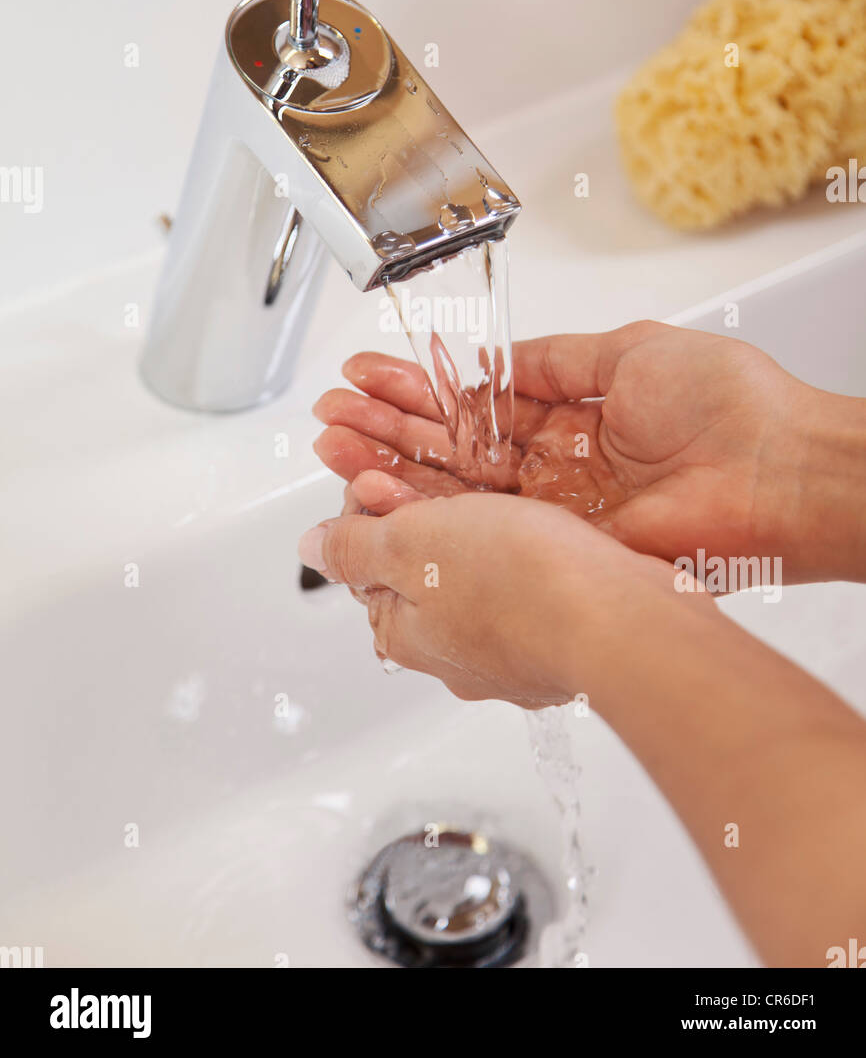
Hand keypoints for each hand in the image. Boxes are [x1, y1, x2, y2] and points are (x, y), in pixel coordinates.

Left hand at [298, 485, 682, 707]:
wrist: (621, 619)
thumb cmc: (519, 582)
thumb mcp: (412, 542)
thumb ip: (354, 544)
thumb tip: (310, 549)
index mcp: (405, 633)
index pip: (366, 558)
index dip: (373, 501)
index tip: (393, 464)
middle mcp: (455, 653)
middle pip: (422, 566)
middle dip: (427, 512)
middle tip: (445, 471)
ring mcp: (513, 649)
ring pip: (479, 571)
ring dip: (478, 525)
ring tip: (498, 488)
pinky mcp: (562, 633)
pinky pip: (531, 581)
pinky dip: (529, 548)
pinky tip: (544, 524)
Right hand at [313, 321, 834, 581]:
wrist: (778, 470)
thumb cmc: (725, 402)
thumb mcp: (627, 351)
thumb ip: (552, 362)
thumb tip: (495, 358)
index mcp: (572, 418)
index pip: (476, 405)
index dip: (420, 390)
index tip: (367, 374)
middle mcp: (555, 470)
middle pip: (453, 450)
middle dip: (387, 428)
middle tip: (329, 412)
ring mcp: (554, 513)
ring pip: (454, 490)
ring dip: (389, 465)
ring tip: (331, 444)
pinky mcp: (559, 549)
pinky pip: (480, 528)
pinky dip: (425, 508)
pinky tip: (375, 487)